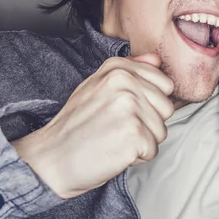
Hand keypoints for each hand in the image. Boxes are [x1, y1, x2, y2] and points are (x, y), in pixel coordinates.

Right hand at [11, 53, 174, 198]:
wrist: (52, 159)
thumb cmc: (76, 126)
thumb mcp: (98, 86)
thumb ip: (130, 69)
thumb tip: (157, 60)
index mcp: (118, 69)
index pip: (165, 84)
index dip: (150, 103)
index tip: (123, 111)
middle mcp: (125, 83)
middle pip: (166, 108)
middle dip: (148, 124)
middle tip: (117, 128)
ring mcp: (130, 108)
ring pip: (161, 130)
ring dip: (142, 142)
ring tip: (114, 139)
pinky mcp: (133, 134)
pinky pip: (153, 150)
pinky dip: (136, 158)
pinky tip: (114, 152)